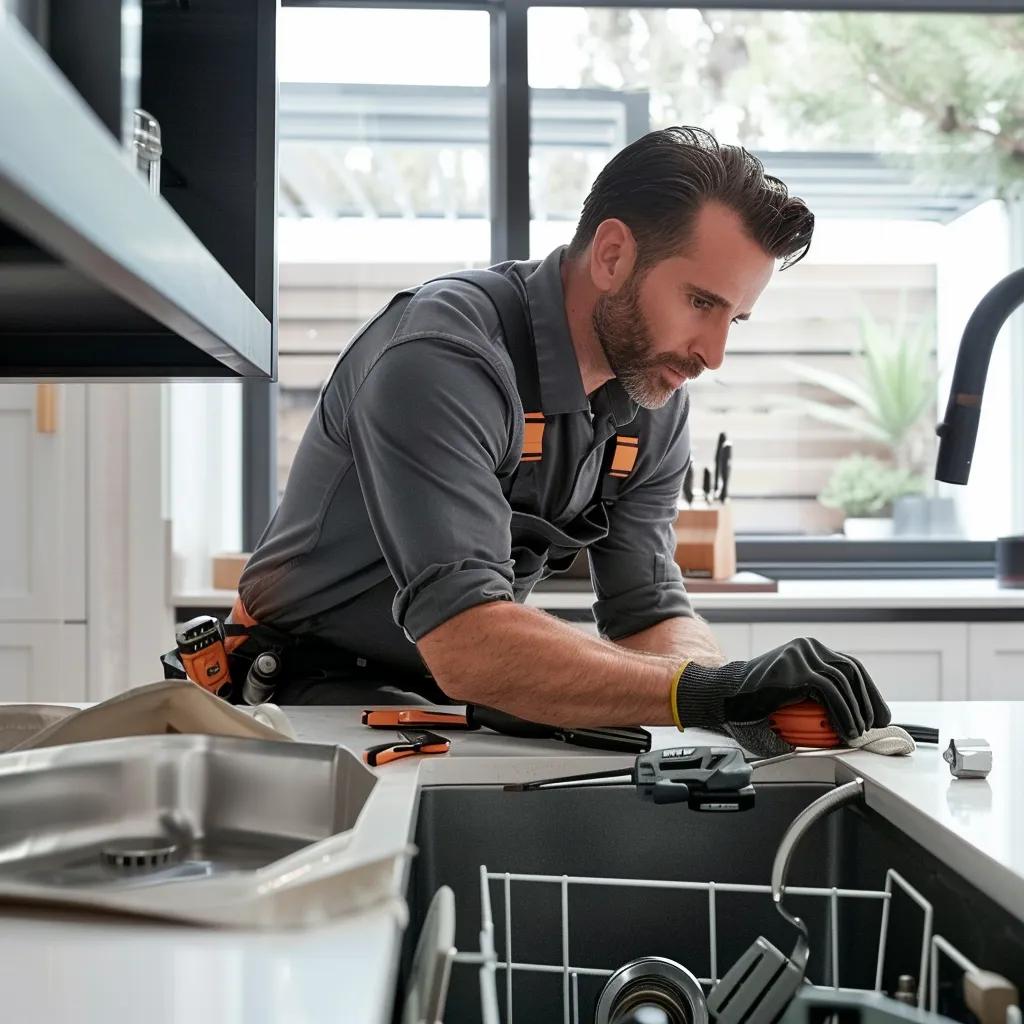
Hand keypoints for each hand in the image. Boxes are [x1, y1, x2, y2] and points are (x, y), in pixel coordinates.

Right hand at [674, 636, 890, 745]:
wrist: (724, 697)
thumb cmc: (754, 702)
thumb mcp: (793, 698)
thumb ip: (817, 702)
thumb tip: (849, 723)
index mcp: (808, 650)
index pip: (849, 667)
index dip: (868, 692)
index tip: (877, 715)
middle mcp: (808, 647)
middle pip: (852, 671)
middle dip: (869, 701)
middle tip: (874, 726)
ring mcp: (802, 655)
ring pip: (844, 682)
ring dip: (857, 712)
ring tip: (857, 733)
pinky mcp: (796, 669)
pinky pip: (830, 691)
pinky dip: (843, 713)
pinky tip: (845, 730)